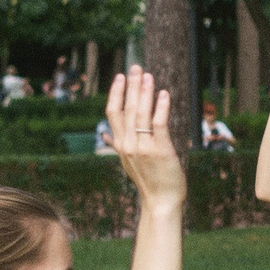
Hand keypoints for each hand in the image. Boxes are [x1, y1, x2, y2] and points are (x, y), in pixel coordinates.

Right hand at [107, 67, 185, 203]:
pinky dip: (161, 107)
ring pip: (141, 114)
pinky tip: (164, 94)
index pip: (113, 113)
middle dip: (131, 86)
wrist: (160, 202)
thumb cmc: (148, 181)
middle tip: (136, 67)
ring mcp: (143, 147)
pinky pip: (159, 124)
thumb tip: (105, 135)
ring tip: (149, 76)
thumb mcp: (128, 162)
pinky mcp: (160, 150)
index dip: (116, 93)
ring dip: (145, 93)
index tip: (120, 77)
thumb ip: (117, 145)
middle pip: (127, 109)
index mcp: (120, 145)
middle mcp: (128, 144)